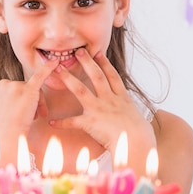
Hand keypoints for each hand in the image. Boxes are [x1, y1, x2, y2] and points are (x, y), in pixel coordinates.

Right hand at [0, 58, 58, 163]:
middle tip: (35, 118)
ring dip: (37, 104)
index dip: (20, 102)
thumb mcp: (2, 114)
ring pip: (33, 90)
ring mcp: (15, 86)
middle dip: (31, 103)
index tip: (20, 115)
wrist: (5, 139)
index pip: (14, 90)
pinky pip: (40, 75)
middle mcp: (2, 84)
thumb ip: (8, 103)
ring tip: (35, 118)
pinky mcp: (28, 90)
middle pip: (24, 88)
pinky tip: (55, 62)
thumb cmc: (4, 133)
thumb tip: (18, 104)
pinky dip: (48, 68)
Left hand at [49, 49, 155, 165]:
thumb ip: (127, 109)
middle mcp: (109, 100)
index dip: (105, 63)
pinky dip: (62, 123)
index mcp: (121, 97)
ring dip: (68, 79)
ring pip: (81, 90)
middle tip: (78, 51)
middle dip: (87, 62)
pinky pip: (73, 122)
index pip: (112, 76)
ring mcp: (99, 109)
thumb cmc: (140, 134)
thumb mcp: (135, 115)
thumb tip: (127, 109)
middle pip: (96, 76)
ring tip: (59, 70)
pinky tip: (52, 121)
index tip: (98, 53)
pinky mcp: (91, 122)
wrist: (137, 142)